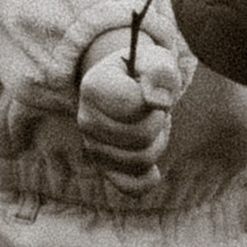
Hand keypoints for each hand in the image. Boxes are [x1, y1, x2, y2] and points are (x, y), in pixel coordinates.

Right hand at [76, 28, 185, 190]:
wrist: (128, 84)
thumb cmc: (144, 71)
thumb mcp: (155, 59)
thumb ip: (160, 71)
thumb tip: (159, 102)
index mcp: (93, 86)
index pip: (132, 106)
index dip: (155, 101)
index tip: (152, 91)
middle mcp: (86, 119)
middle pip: (140, 136)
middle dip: (159, 122)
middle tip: (155, 109)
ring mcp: (93, 146)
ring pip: (141, 159)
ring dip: (158, 141)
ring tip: (151, 124)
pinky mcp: (106, 167)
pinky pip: (130, 187)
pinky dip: (147, 180)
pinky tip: (153, 169)